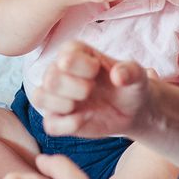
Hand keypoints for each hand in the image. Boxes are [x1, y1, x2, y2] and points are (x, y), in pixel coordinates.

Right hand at [32, 40, 152, 138]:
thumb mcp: (138, 75)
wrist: (133, 110)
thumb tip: (118, 76)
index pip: (64, 54)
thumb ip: (130, 71)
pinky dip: (66, 125)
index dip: (80, 65)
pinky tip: (85, 119)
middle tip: (91, 89)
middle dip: (73, 86)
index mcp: (76, 53)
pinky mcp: (59, 119)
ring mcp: (57, 96)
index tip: (97, 70)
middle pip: (49, 78)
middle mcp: (60, 72)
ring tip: (83, 105)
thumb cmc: (131, 85)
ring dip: (62, 103)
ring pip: (39, 97)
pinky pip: (49, 124)